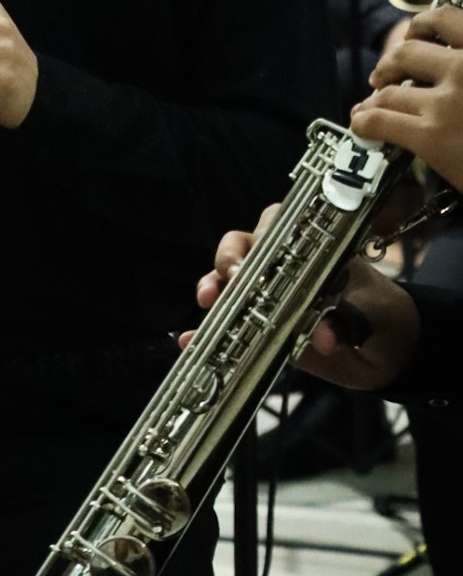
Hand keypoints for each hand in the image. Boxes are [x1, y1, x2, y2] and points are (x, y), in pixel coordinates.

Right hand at [179, 204, 419, 390]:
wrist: (387, 351)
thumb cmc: (380, 313)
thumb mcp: (370, 312)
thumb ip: (347, 319)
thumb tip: (324, 336)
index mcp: (308, 245)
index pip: (278, 224)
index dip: (263, 234)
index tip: (258, 253)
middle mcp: (280, 264)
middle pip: (242, 246)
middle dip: (229, 258)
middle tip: (230, 277)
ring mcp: (264, 295)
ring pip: (226, 280)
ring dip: (211, 286)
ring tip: (206, 301)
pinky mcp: (257, 327)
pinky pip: (225, 325)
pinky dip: (204, 331)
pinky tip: (188, 339)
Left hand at [352, 2, 462, 191]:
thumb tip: (449, 64)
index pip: (448, 18)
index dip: (423, 24)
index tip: (415, 33)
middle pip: (409, 52)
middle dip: (391, 63)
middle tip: (384, 75)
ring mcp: (448, 101)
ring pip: (390, 89)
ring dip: (374, 96)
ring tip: (370, 104)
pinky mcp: (431, 135)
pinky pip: (380, 120)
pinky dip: (363, 121)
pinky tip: (361, 124)